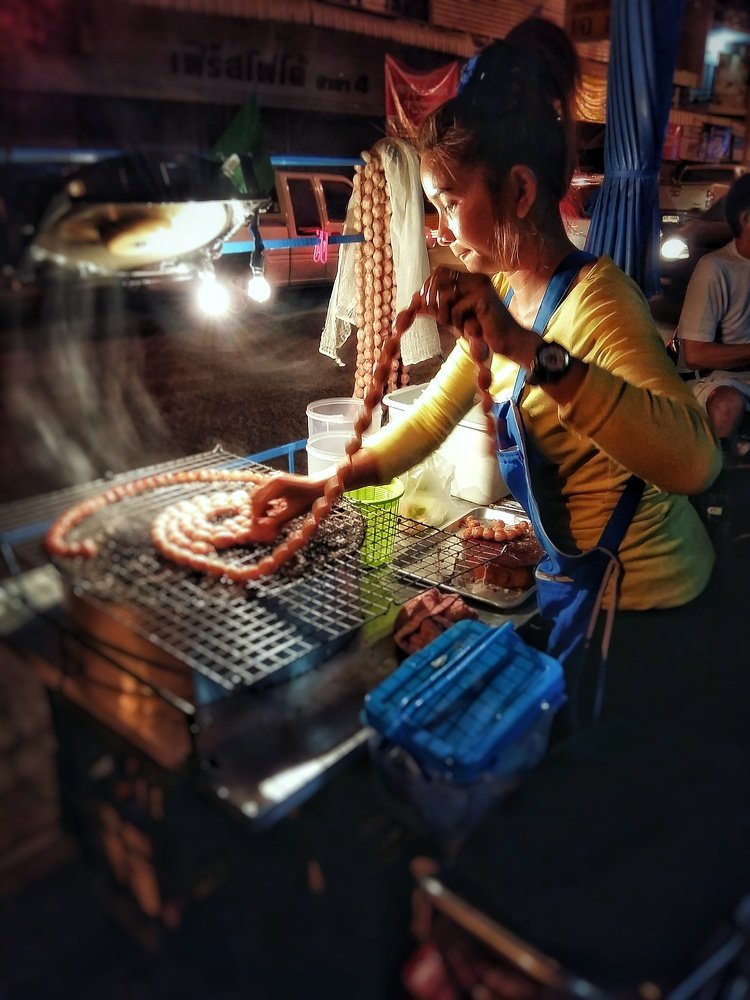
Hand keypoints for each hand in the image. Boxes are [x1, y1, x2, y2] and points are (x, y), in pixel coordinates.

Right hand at [248, 473, 324, 542]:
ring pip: (257, 495)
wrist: (320, 487)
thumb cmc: (311, 498)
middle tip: (260, 525)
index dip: (256, 516)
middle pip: (254, 497)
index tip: (257, 527)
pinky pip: (262, 493)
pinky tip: (270, 512)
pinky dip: (263, 503)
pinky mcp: (274, 481)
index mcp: (278, 484)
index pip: (259, 501)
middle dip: (255, 512)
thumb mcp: (294, 512)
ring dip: (258, 508)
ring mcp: (273, 478)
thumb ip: (278, 520)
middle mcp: (273, 478)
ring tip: (266, 519)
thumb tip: (264, 528)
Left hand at [395, 266, 526, 363]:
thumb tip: (415, 301)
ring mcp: (479, 286)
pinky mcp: (482, 298)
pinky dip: (458, 322)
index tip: (425, 305)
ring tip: (457, 326)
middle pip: (439, 277)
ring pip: (445, 294)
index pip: (440, 271)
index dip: (428, 286)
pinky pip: (456, 308)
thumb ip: (436, 308)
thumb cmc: (481, 331)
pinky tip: (469, 328)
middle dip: (432, 300)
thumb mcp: (454, 318)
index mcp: (470, 279)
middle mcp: (475, 278)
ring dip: (445, 315)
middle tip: (440, 318)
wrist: (507, 341)